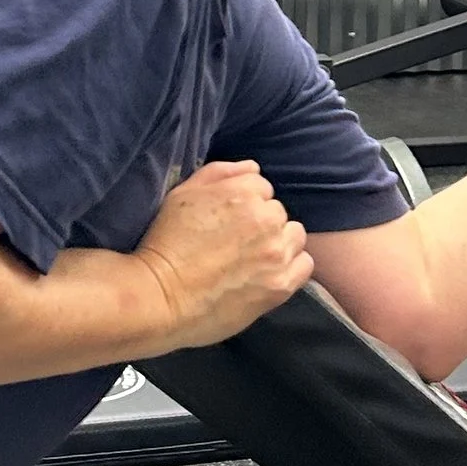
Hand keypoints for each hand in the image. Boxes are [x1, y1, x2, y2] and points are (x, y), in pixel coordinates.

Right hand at [133, 161, 313, 348]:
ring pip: (294, 236)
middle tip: (236, 243)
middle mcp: (266, 218)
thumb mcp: (182, 194)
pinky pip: (305, 264)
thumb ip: (220, 172)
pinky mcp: (281, 284)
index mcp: (243, 192)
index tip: (227, 221)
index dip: (243, 203)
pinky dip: (291, 266)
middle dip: (261, 223)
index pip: (261, 187)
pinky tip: (269, 273)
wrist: (162, 298)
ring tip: (253, 259)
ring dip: (279, 242)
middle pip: (278, 212)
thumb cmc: (166, 244)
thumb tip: (253, 167)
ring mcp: (276, 253)